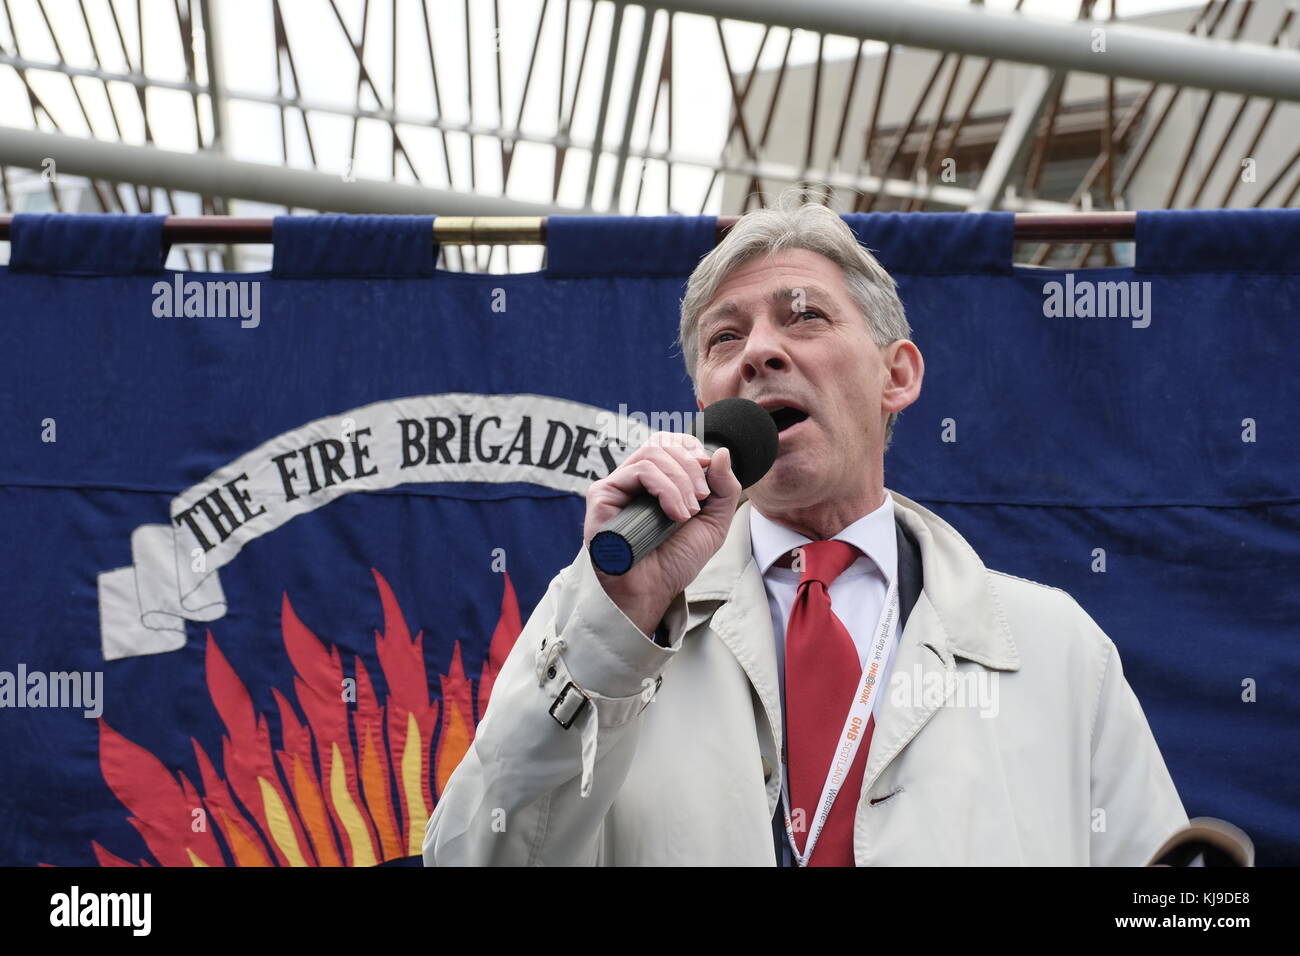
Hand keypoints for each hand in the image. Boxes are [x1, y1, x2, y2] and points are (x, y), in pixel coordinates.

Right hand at [583, 432, 742, 634]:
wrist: (653, 591)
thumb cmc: (676, 560)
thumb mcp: (714, 523)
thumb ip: (724, 488)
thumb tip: (722, 452)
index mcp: (655, 479)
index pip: (670, 442)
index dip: (692, 450)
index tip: (707, 478)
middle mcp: (633, 478)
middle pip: (663, 443)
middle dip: (692, 468)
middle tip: (700, 501)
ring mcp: (616, 484)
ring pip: (653, 454)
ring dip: (681, 481)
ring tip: (688, 513)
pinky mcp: (602, 494)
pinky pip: (639, 472)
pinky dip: (666, 489)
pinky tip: (674, 515)